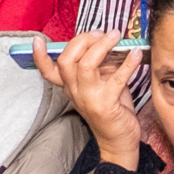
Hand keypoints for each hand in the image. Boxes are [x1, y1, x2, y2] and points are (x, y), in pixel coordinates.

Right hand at [34, 29, 147, 168]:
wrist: (118, 141)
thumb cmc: (111, 109)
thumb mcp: (99, 84)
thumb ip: (98, 65)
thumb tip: (107, 40)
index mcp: (70, 86)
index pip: (48, 71)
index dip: (39, 56)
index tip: (38, 40)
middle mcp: (75, 92)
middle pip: (67, 60)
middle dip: (82, 41)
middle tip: (101, 32)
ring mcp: (89, 99)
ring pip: (86, 66)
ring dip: (102, 46)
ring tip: (115, 36)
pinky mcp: (106, 105)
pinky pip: (116, 79)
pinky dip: (128, 64)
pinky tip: (135, 54)